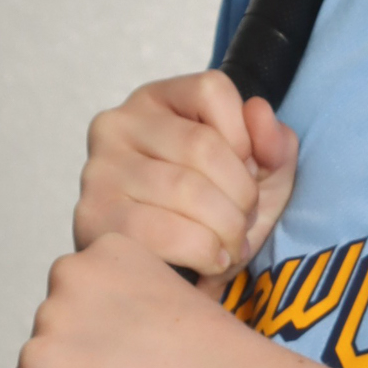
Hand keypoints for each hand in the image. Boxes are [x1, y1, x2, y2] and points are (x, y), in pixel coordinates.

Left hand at [4, 232, 238, 367]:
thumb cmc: (212, 352)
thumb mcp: (175, 294)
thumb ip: (136, 299)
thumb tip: (118, 336)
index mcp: (107, 251)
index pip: (77, 293)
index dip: (96, 328)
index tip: (122, 349)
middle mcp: (71, 274)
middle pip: (53, 326)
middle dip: (76, 353)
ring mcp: (51, 321)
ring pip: (38, 364)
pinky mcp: (38, 366)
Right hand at [73, 70, 297, 280]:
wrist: (170, 278)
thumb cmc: (212, 216)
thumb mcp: (259, 176)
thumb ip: (274, 141)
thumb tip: (260, 113)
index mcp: (157, 100)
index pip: (211, 89)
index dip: (245, 137)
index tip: (248, 172)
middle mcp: (118, 124)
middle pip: (202, 146)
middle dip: (242, 195)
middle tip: (245, 224)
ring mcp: (100, 169)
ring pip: (185, 189)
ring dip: (226, 228)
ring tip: (232, 246)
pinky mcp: (93, 216)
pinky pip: (162, 230)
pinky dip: (203, 251)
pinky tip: (212, 261)